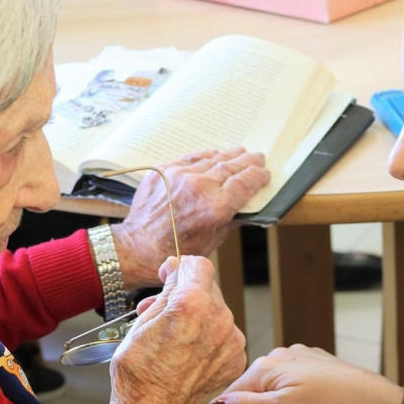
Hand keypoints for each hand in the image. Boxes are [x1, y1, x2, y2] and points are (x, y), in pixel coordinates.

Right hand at [106, 256, 246, 403]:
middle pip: (209, 288)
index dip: (181, 267)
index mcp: (192, 303)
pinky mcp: (237, 356)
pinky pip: (225, 335)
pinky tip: (189, 352)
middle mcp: (219, 318)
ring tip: (175, 335)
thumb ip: (168, 289)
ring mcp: (231, 339)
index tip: (170, 276)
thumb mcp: (143, 320)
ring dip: (199, 316)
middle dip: (187, 294)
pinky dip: (210, 337)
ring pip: (217, 312)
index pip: (198, 265)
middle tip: (165, 310)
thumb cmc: (140, 370)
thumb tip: (177, 268)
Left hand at [111, 147, 268, 288]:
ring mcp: (180, 176)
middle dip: (249, 162)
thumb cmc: (176, 251)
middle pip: (232, 166)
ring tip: (240, 153)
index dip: (259, 176)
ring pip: (213, 159)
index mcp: (215, 208)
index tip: (265, 174)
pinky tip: (215, 155)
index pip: (245, 183)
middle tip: (258, 158)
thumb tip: (248, 206)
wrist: (138, 247)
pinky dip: (207, 156)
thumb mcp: (214, 240)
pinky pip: (192, 157)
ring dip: (230, 155)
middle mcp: (199, 187)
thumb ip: (233, 219)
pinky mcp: (164, 170)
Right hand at [209, 344, 403, 403]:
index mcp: (266, 365)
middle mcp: (279, 355)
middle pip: (251, 386)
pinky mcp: (313, 361)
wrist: (369, 397)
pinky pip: (290, 377)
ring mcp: (297, 356)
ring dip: (271, 401)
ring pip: (271, 382)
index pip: (232, 392)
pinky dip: (289, 392)